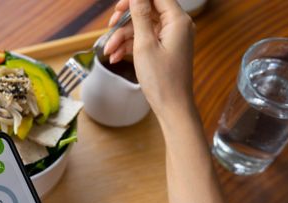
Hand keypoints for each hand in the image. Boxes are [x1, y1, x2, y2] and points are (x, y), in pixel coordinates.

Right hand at [104, 0, 194, 117]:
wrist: (172, 108)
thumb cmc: (162, 81)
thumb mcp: (145, 45)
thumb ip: (140, 15)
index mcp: (178, 20)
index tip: (118, 7)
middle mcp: (178, 26)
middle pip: (147, 9)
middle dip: (126, 20)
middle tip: (110, 25)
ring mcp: (172, 39)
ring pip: (143, 27)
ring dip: (123, 37)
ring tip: (109, 51)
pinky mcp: (166, 50)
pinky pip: (146, 40)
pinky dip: (131, 47)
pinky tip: (116, 57)